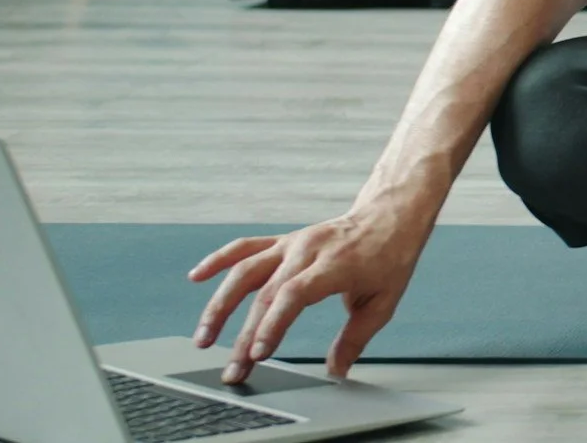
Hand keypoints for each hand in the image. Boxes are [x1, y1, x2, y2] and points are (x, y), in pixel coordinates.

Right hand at [187, 208, 427, 383]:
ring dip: (220, 305)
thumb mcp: (383, 301)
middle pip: (266, 294)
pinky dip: (219, 260)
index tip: (259, 353)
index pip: (294, 295)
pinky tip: (196, 277)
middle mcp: (307, 251)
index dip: (273, 324)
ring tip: (203, 338)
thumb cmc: (390, 257)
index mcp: (334, 265)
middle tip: (234, 369)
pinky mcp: (283, 240)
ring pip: (245, 270)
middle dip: (246, 335)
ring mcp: (292, 243)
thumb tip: (336, 372)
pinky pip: (245, 247)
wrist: (389, 216)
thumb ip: (355, 338)